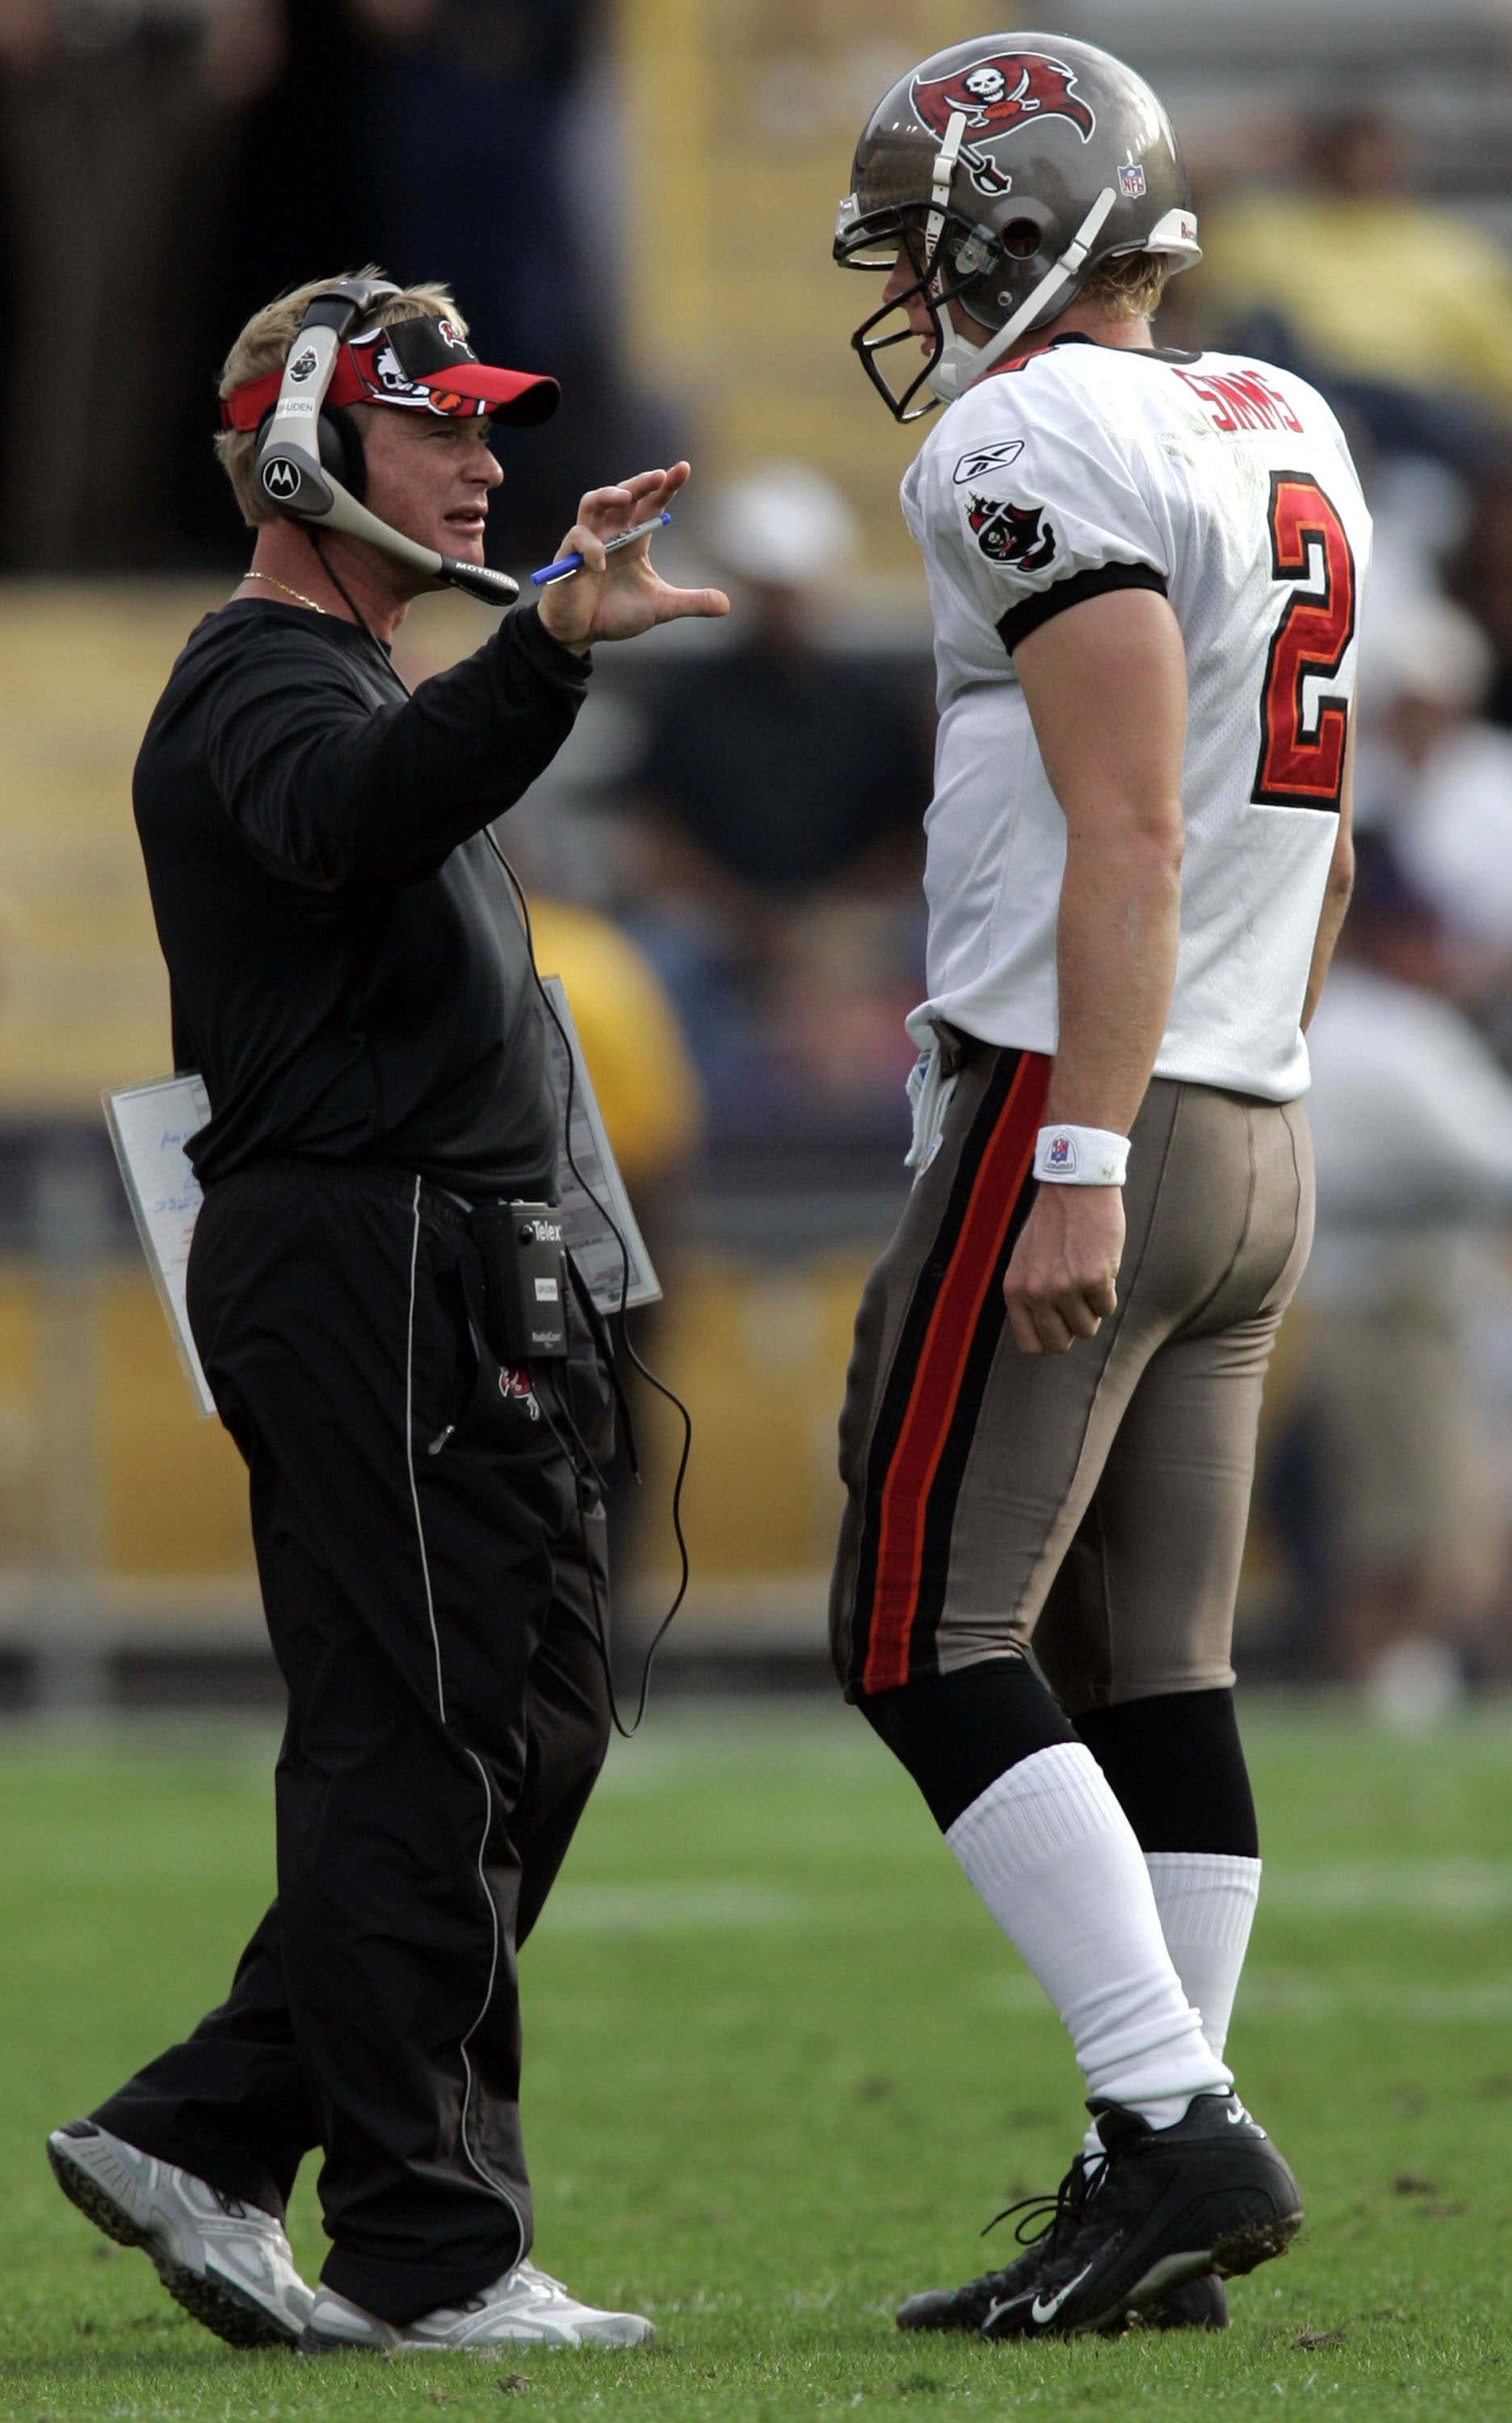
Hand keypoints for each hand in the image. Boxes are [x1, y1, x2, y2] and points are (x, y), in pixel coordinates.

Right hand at [535, 462, 728, 652]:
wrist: (582, 633)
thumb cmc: (616, 613)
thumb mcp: (661, 608)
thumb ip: (691, 603)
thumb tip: (726, 605)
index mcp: (634, 538)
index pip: (652, 504)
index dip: (666, 486)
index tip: (683, 468)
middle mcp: (612, 532)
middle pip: (624, 493)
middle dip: (641, 482)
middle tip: (659, 476)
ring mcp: (588, 540)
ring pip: (593, 502)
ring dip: (608, 495)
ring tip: (625, 498)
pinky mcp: (569, 554)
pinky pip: (578, 539)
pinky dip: (591, 549)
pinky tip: (601, 567)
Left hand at [1003, 1185, 1123, 1354]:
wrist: (1074, 1189)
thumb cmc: (1052, 1224)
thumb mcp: (1025, 1261)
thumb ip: (1030, 1296)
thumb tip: (1046, 1334)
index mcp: (1015, 1290)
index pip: (1031, 1345)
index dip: (1050, 1339)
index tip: (1060, 1326)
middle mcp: (1037, 1293)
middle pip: (1059, 1344)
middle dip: (1072, 1330)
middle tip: (1079, 1306)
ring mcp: (1065, 1287)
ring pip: (1087, 1329)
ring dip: (1092, 1310)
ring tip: (1088, 1279)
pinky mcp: (1094, 1278)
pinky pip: (1107, 1308)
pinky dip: (1108, 1294)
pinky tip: (1101, 1268)